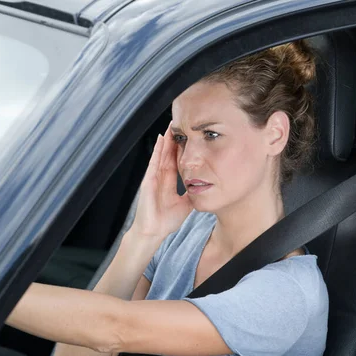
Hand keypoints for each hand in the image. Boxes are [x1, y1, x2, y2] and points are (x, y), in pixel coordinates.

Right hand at [131, 122, 192, 238]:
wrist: (152, 232)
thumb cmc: (165, 221)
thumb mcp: (185, 205)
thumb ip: (193, 195)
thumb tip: (207, 188)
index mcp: (169, 182)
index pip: (177, 161)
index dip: (182, 149)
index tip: (189, 136)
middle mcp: (161, 177)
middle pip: (169, 154)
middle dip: (175, 140)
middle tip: (181, 124)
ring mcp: (153, 178)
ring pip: (161, 154)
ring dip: (166, 140)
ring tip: (172, 125)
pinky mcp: (148, 181)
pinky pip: (154, 162)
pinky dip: (158, 150)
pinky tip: (162, 139)